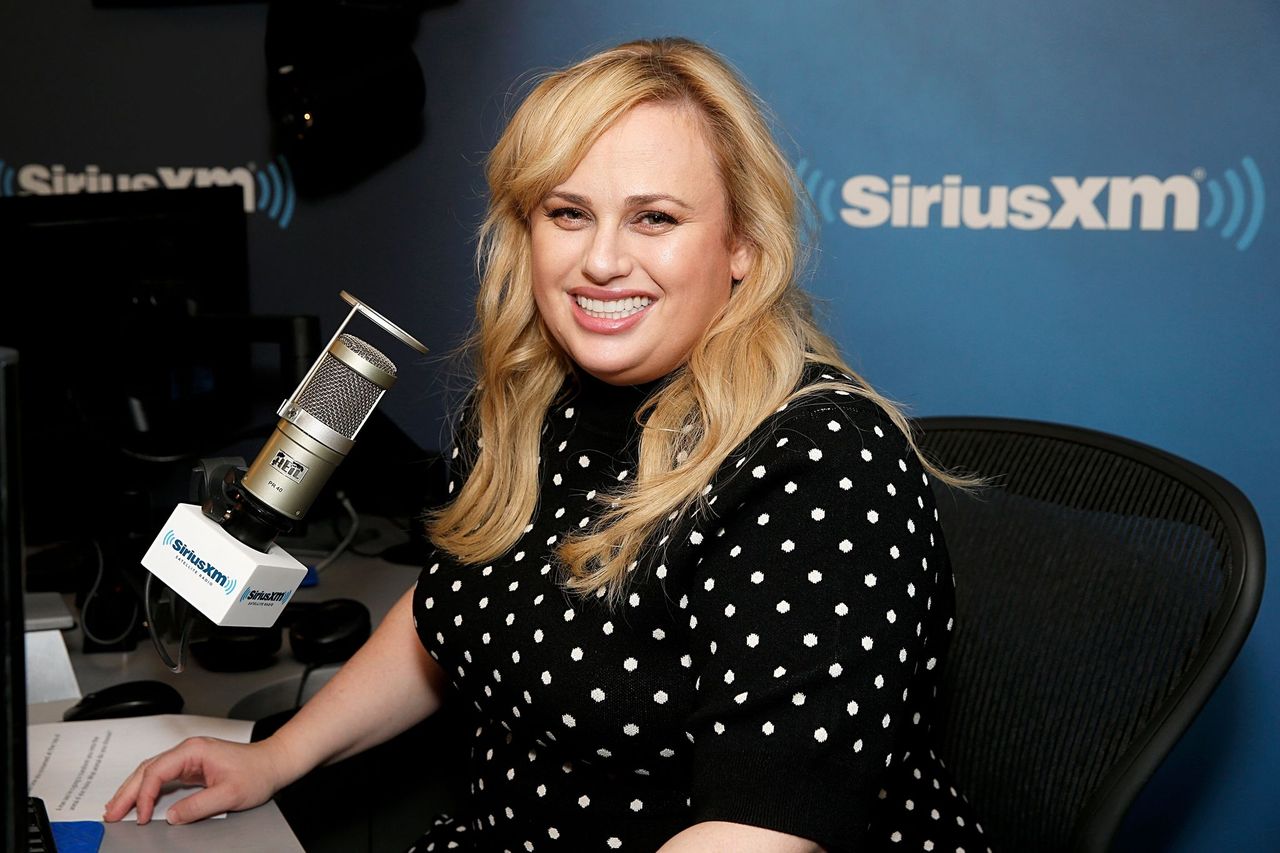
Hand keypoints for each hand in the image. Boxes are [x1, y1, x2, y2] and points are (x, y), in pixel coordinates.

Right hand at [103, 736, 286, 824]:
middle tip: (110, 814)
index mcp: (194, 751)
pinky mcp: (191, 767)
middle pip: (147, 770)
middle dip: (127, 792)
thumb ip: (199, 806)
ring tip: (115, 809)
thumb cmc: (257, 772)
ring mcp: (188, 758)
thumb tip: (171, 816)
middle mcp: (188, 751)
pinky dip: (146, 789)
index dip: (145, 796)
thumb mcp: (229, 794)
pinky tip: (137, 801)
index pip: (157, 772)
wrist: (273, 763)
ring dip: (132, 790)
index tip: (140, 817)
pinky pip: (161, 777)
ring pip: (151, 772)